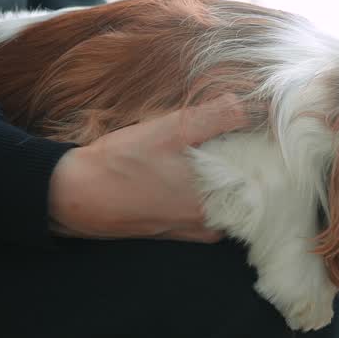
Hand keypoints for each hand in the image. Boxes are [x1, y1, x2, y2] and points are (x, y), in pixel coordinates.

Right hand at [48, 94, 252, 241]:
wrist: (75, 195)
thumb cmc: (122, 163)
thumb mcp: (171, 130)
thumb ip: (217, 117)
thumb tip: (254, 106)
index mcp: (219, 202)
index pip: (263, 181)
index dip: (263, 156)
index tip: (261, 136)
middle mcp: (212, 224)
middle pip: (248, 193)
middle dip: (247, 167)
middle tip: (239, 139)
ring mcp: (194, 231)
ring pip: (227, 203)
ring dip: (227, 181)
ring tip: (215, 152)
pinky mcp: (176, 232)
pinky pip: (207, 214)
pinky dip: (208, 194)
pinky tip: (191, 173)